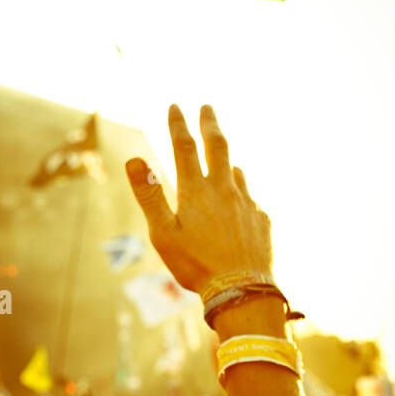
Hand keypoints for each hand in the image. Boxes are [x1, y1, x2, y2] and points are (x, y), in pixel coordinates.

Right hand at [126, 106, 272, 292]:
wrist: (241, 289)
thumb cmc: (195, 264)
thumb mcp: (162, 232)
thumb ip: (149, 194)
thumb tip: (133, 159)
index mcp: (196, 190)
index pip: (184, 147)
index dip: (178, 125)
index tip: (175, 106)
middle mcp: (224, 189)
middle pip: (218, 147)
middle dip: (210, 124)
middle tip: (206, 107)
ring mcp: (246, 203)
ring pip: (236, 172)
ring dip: (226, 161)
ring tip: (222, 160)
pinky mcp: (261, 219)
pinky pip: (248, 197)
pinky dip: (239, 191)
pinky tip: (237, 202)